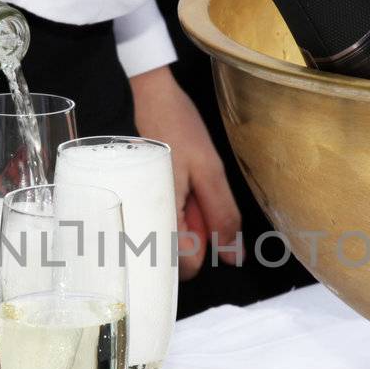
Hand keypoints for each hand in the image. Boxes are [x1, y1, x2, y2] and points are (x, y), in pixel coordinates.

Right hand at [131, 67, 242, 279]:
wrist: (152, 100)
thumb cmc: (179, 129)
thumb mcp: (211, 171)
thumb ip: (223, 216)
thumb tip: (233, 256)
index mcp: (161, 218)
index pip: (188, 268)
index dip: (207, 249)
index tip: (210, 220)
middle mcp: (142, 222)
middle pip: (176, 259)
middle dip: (195, 237)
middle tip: (198, 199)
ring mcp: (137, 214)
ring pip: (169, 243)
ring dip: (186, 224)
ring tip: (187, 190)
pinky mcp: (136, 205)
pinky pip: (160, 225)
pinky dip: (176, 213)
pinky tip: (178, 189)